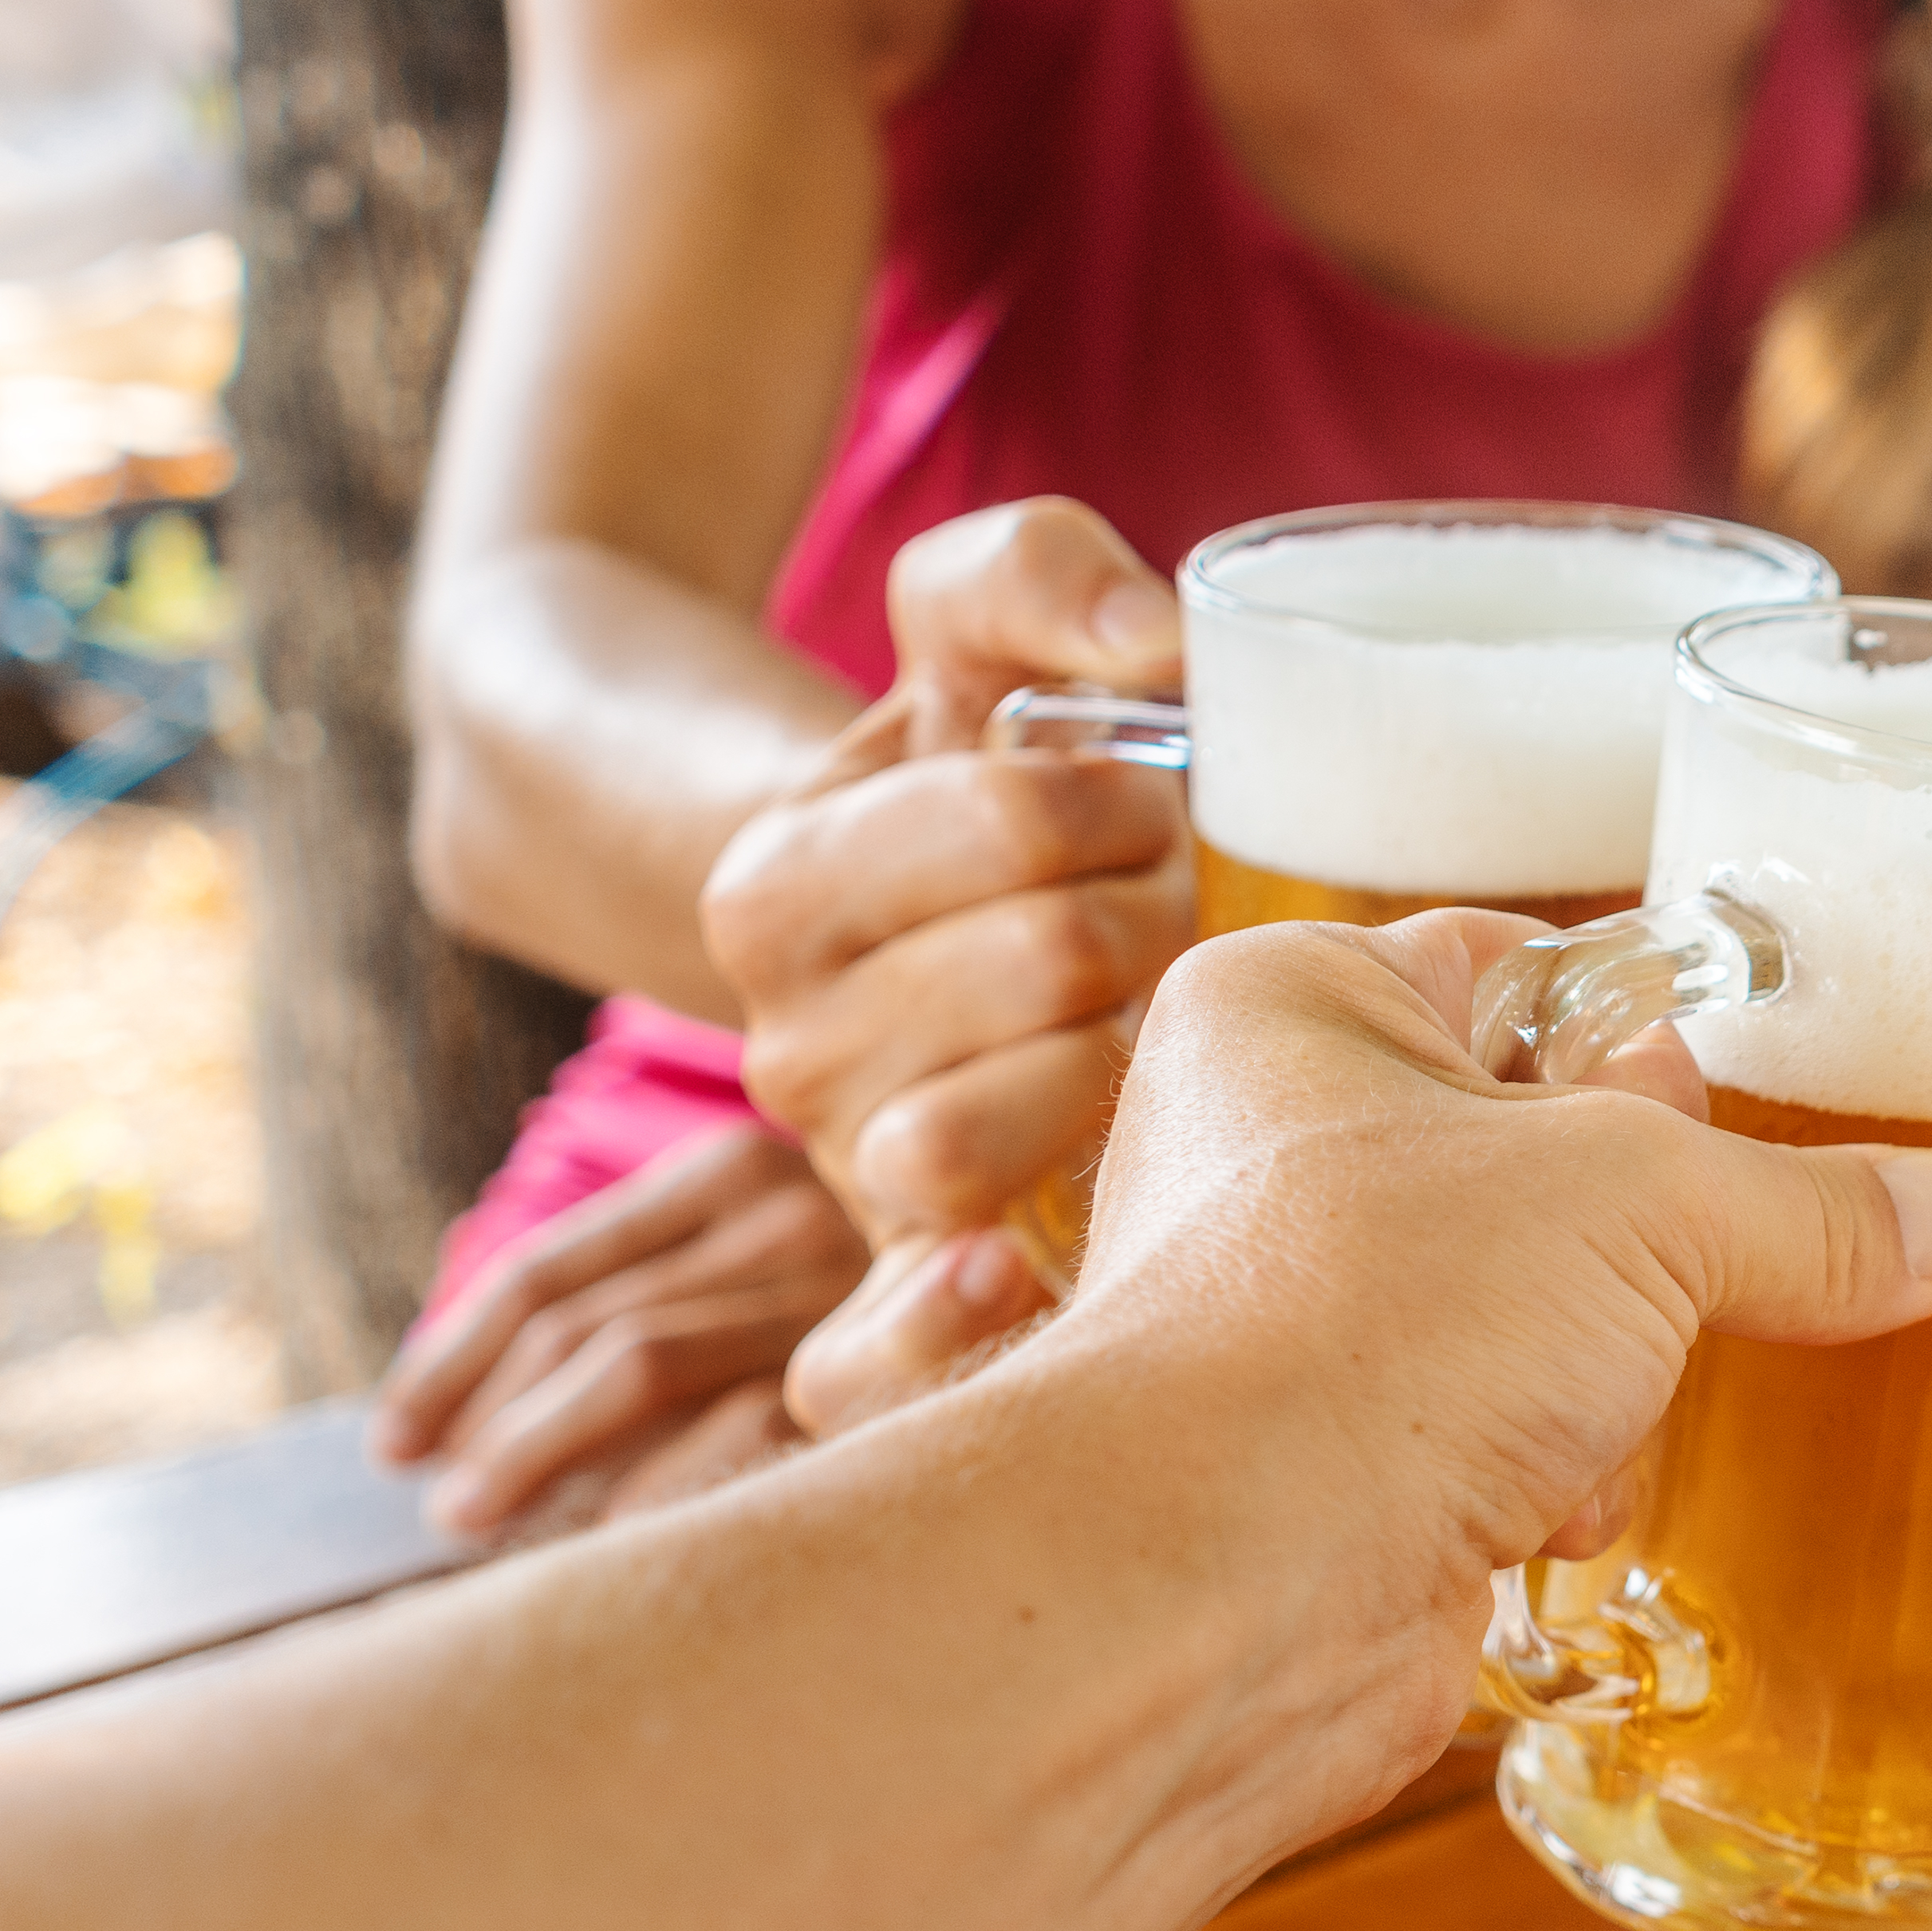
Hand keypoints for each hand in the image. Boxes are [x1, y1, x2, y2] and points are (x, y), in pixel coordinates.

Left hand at [372, 1125, 873, 1539]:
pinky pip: (735, 1437)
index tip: (394, 1436)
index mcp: (736, 1169)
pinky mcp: (890, 1356)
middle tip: (436, 1505)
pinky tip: (603, 1550)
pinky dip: (650, 1498)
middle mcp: (787, 1206)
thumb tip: (473, 1422)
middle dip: (483, 1418)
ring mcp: (841, 1278)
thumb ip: (674, 1304)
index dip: (453, 1354)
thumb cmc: (901, 1307)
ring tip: (470, 1523)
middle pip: (584, 1320)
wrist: (1084, 1316)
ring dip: (537, 1452)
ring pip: (640, 1363)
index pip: (555, 1268)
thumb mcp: (780, 1273)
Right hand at [701, 499, 1196, 1255]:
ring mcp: (846, 1174)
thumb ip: (1042, 577)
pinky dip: (937, 1325)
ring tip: (1136, 1027)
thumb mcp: (982, 641)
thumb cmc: (979, 779)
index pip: (1016, 820)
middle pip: (1047, 967)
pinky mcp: (907, 1284)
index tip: (1138, 800)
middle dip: (1144, 920)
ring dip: (1120, 1070)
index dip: (1119, 797)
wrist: (937, 936)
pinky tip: (1016, 1267)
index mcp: (774, 887)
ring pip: (981, 1137)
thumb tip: (1154, 641)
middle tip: (1157, 917)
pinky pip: (877, 1353)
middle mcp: (785, 1048)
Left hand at [969, 910, 1931, 1834]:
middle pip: (1558, 1160)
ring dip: (1613, 1382)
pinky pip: (1523, 1442)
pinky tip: (1537, 1509)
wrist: (1228, 1590)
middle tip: (1645, 1271)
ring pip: (1559, 1316)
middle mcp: (1274, 1151)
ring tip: (1573, 1410)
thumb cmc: (1365, 1324)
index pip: (1519, 965)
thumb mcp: (1646, 1207)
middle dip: (1643, 1250)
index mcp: (1296, 1008)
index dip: (1637, 1037)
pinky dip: (1563, 1480)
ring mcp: (1307, 1320)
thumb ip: (1816, 1206)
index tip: (1709, 1107)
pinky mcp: (1351, 1468)